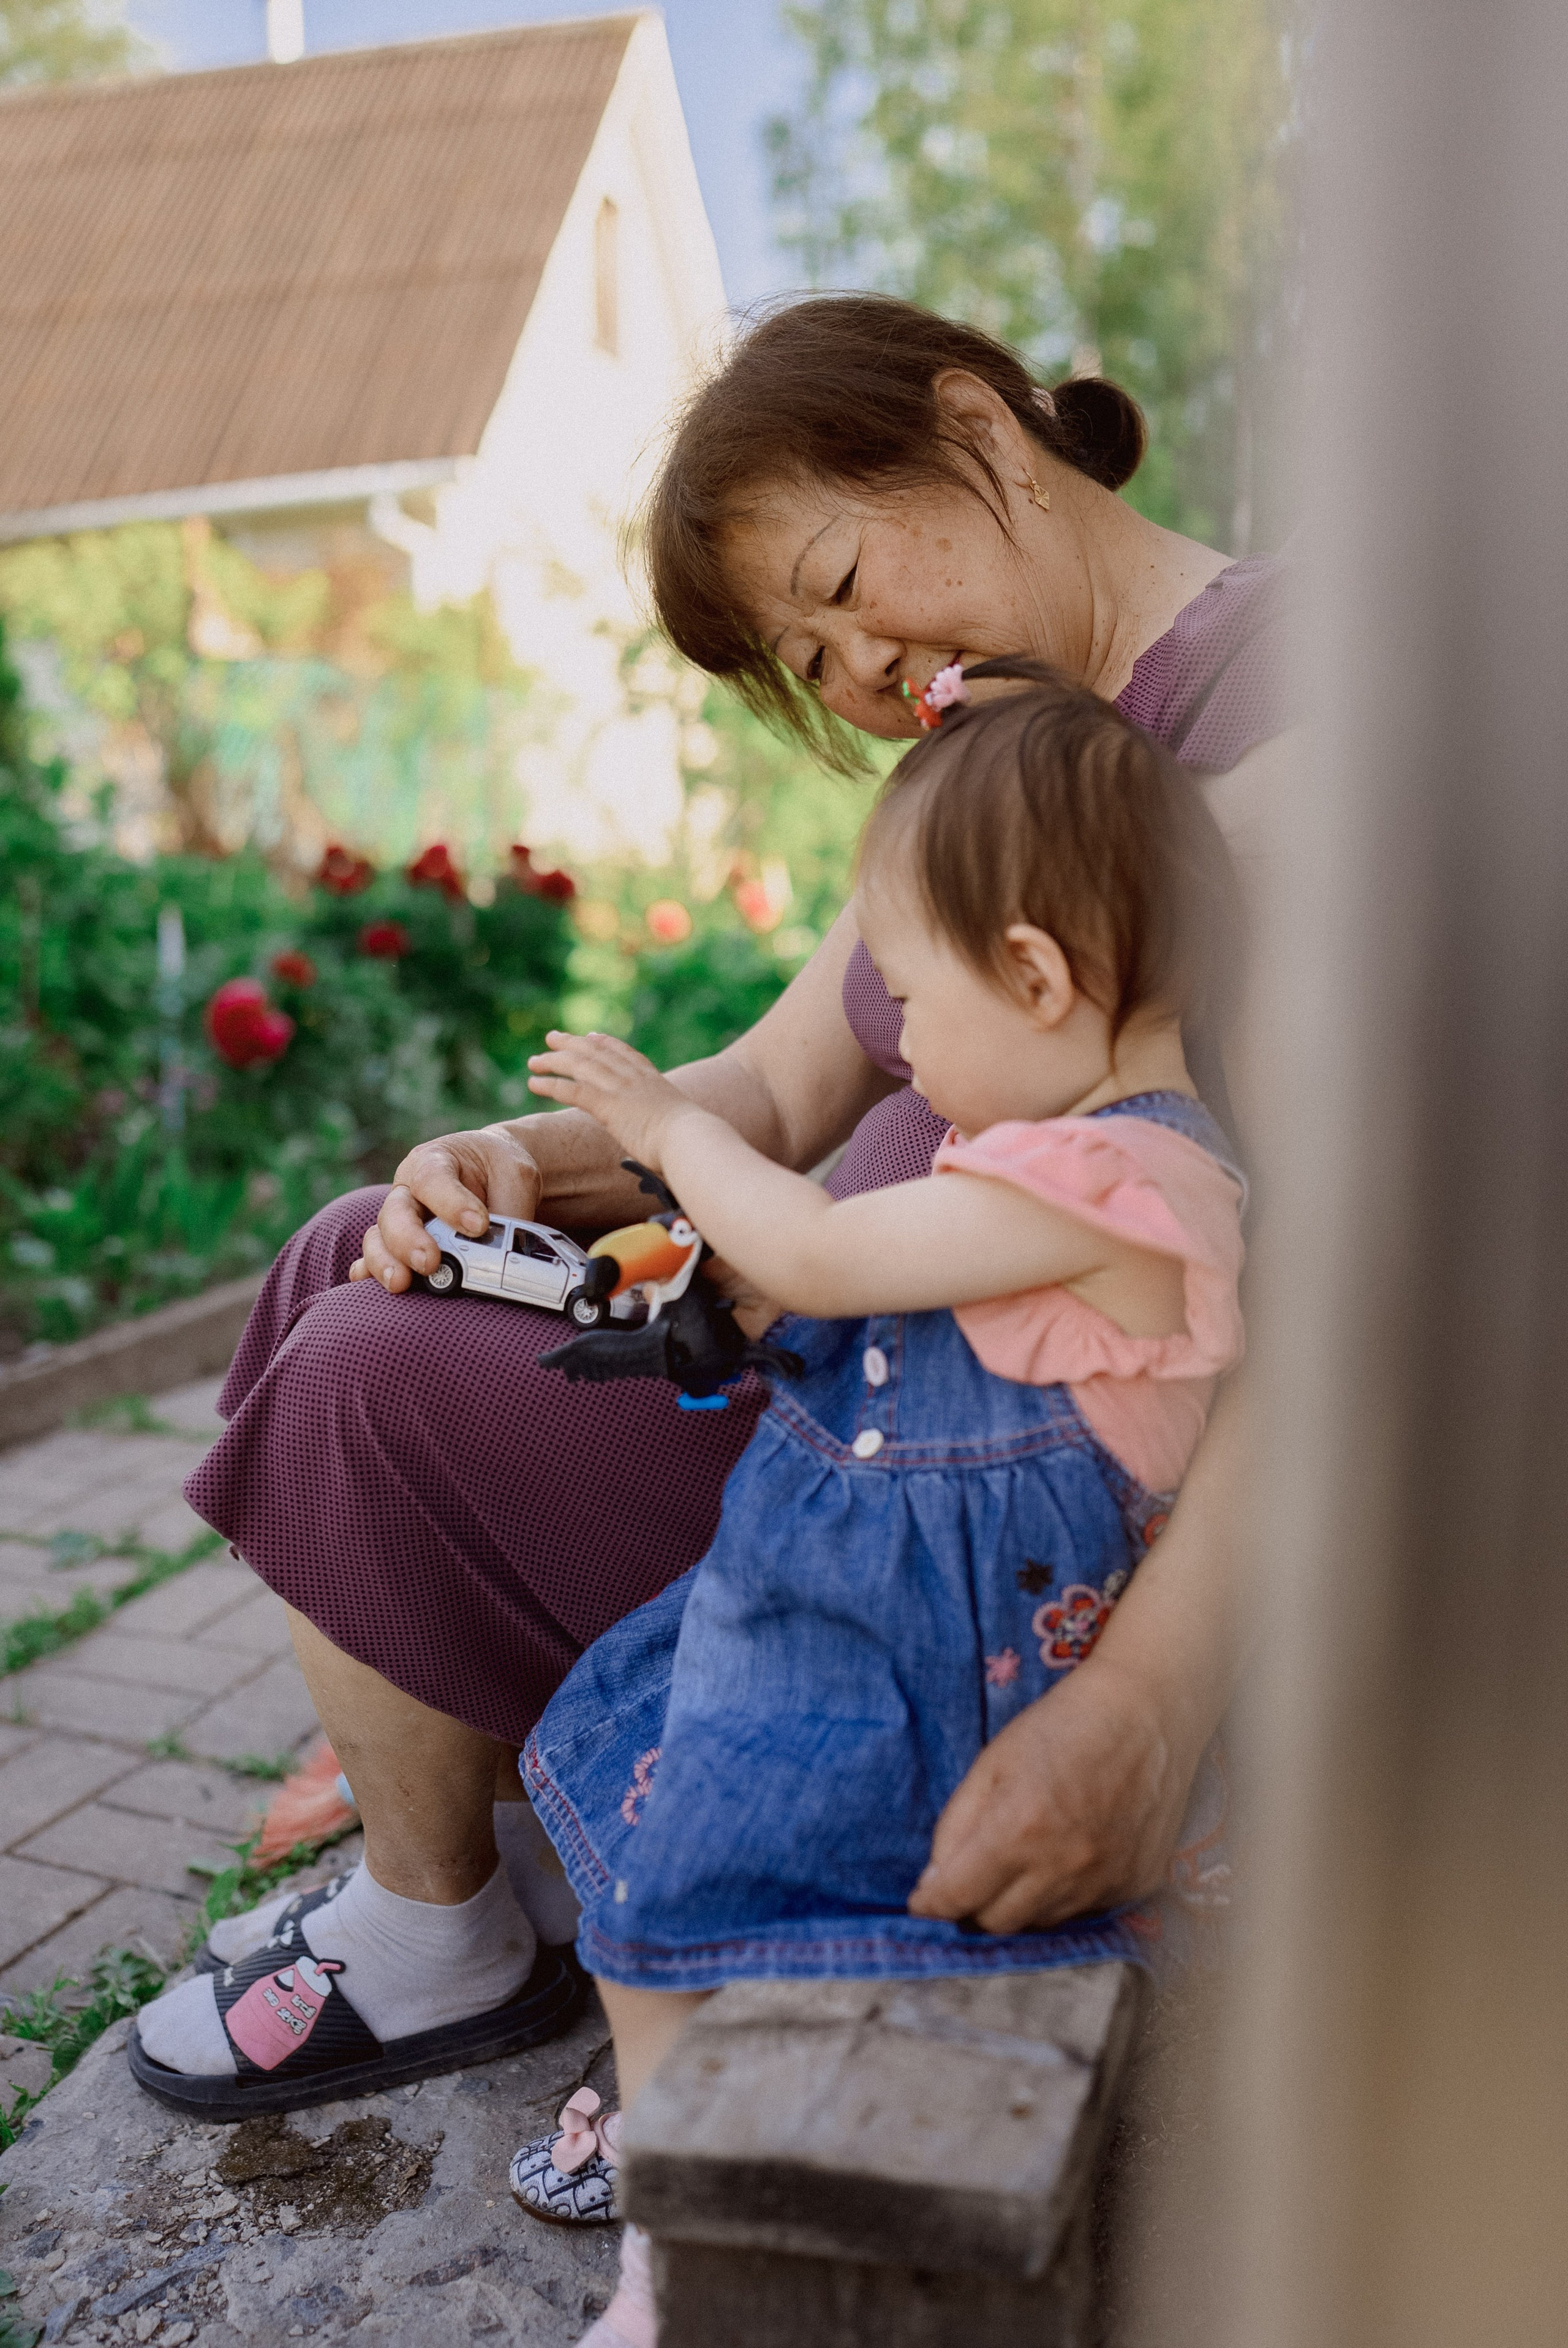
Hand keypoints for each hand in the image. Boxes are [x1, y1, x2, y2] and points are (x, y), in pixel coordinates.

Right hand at [349, 1125, 544, 1292]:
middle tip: (430, 1262)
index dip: (452, 1203)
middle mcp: (408, 1191)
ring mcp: (397, 1221)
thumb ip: (511, 1212)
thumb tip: (507, 1256)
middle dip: (408, 1240)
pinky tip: (368, 1286)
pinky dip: (370, 1273)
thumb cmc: (499, 1171)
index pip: (434, 1179)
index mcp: (434, 1162)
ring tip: (401, 1283)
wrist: (492, 1174)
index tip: (478, 1225)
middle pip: (395, 1213)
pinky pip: (374, 1261)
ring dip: (386, 1263)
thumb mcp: (516, 1177)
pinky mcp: (396, 1248)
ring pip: (379, 1239)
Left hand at [527, 1032, 697, 1167]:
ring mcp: (621, 1089)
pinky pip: (572, 1089)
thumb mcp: (680, 1128)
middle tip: (552, 1037)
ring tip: (534, 1060)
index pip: (626, 1054)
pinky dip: (551, 1084)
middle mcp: (635, 1078)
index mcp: (654, 1081)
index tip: (591, 1036)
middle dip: (572, 1043)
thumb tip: (665, 1146)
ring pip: (580, 1065)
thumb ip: (666, 1129)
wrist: (691, 1140)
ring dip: (554, 1061)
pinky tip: (534, 1083)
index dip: (606, 1043)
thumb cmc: (692, 1142)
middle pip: (597, 1053)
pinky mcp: (608, 1105)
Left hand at [907, 1653, 1195, 1932]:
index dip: (931, 1902)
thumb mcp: (992, 1762)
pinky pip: (1083, 1910)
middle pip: (996, 1923)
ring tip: (1025, 1856)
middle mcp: (1062, 1869)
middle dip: (973, 1904)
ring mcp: (1103, 1884)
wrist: (1147, 1712)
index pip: (958, 1898)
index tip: (923, 1899)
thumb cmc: (1062, 1725)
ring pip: (1039, 1921)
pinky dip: (1064, 1893)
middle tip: (972, 1876)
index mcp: (1018, 1832)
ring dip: (1019, 1901)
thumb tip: (935, 1881)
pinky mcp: (1134, 1886)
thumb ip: (956, 1825)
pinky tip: (1068, 1854)